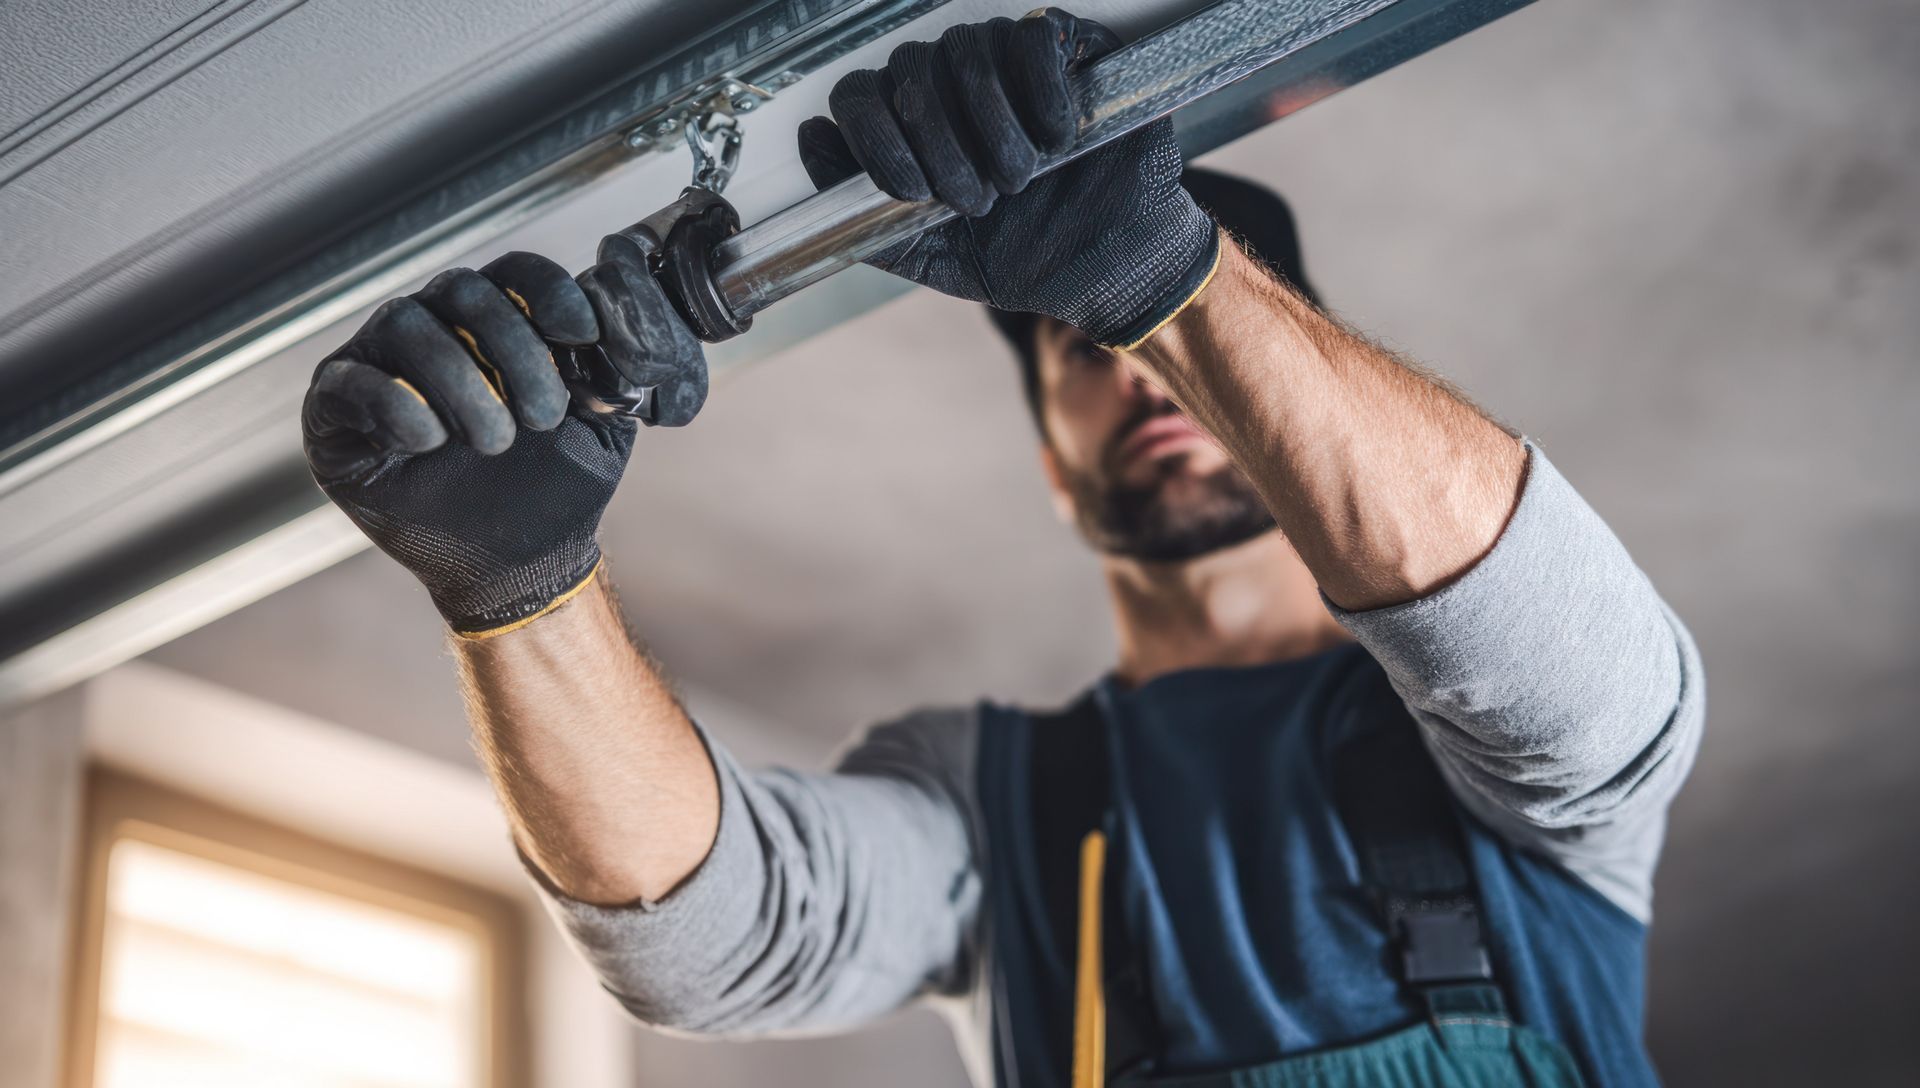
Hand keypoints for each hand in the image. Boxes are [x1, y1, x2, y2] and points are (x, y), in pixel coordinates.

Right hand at [301, 249, 704, 635]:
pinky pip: (347, 384)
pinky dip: (395, 406)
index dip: (548, 293)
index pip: (515, 270)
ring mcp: (376, 364)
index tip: (581, 337)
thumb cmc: (557, 483)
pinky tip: (432, 442)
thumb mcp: (603, 420)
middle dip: (514, 351)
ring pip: (405, 324)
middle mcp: (432, 326)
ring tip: (495, 443)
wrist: (521, 561)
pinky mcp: (332, 416)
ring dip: (461, 383)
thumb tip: (621, 317)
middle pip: (461, 289)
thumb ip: (614, 365)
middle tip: (544, 419)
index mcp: (496, 320)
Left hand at [796, 8, 1219, 347]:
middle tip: (977, 200)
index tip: (910, 189)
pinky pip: (1031, 39)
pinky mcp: (1068, 51)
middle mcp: (955, 85)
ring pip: (967, 50)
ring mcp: (1009, 63)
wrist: (1107, 268)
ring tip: (1020, 177)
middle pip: (911, 70)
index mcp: (916, 126)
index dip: (874, 137)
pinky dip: (1038, 89)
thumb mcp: (933, 255)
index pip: (860, 93)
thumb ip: (867, 216)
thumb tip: (813, 141)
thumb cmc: (1024, 258)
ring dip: (989, 125)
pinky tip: (1055, 136)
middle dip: (938, 145)